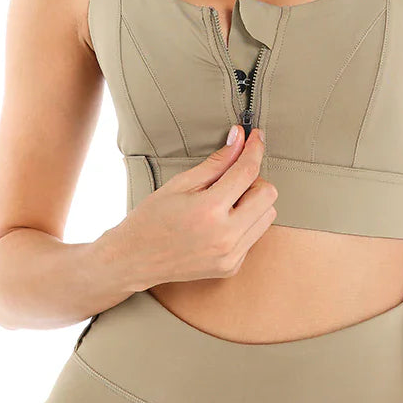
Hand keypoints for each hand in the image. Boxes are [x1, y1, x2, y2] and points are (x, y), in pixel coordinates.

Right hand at [118, 126, 277, 285]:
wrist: (134, 260)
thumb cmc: (151, 218)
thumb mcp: (180, 183)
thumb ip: (216, 162)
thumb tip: (240, 139)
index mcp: (209, 210)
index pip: (247, 171)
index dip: (254, 149)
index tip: (256, 136)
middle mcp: (226, 236)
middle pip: (268, 194)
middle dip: (254, 179)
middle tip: (231, 177)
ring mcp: (231, 256)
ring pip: (267, 216)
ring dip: (254, 202)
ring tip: (225, 201)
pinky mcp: (232, 267)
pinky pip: (254, 235)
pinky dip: (245, 222)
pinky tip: (221, 221)